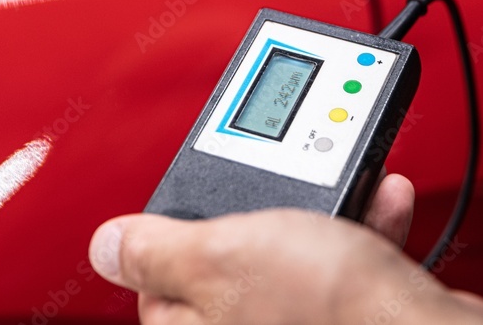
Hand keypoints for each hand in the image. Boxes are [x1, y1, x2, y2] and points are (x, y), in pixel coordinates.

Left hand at [88, 172, 482, 323]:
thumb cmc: (327, 306)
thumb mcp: (221, 253)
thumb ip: (155, 247)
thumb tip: (106, 245)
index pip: (156, 284)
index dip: (178, 230)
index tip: (207, 199)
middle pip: (232, 260)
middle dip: (266, 206)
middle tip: (280, 175)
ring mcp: (301, 324)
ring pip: (296, 253)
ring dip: (324, 206)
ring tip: (342, 173)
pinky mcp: (350, 316)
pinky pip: (346, 264)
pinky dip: (363, 227)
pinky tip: (377, 197)